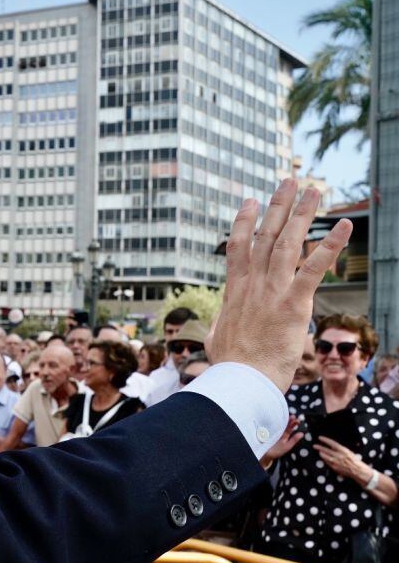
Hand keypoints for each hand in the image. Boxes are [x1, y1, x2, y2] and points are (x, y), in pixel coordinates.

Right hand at [206, 179, 352, 390]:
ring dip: (302, 213)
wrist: (241, 380)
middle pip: (266, 236)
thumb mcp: (218, 339)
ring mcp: (272, 291)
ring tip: (313, 190)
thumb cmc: (230, 366)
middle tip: (288, 181)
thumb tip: (219, 326)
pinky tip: (344, 225)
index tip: (250, 201)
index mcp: (235, 291)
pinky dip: (330, 245)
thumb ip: (223, 324)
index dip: (245, 221)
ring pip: (288, 243)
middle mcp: (253, 284)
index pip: (239, 247)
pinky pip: (314, 268)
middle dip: (278, 206)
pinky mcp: (293, 303)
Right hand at [262, 415, 302, 466]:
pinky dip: (271, 424)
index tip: (297, 420)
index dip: (293, 423)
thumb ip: (294, 440)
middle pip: (284, 424)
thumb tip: (302, 434)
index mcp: (285, 434)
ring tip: (287, 418)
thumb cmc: (277, 451)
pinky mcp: (265, 432)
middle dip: (288, 420)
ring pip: (277, 424)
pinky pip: (269, 427)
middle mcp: (279, 431)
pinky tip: (274, 421)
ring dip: (281, 420)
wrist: (265, 455)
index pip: (290, 427)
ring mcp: (271, 431)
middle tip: (293, 417)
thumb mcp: (287, 445)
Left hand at [314, 436, 371, 482]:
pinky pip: (327, 462)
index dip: (325, 440)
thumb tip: (332, 445)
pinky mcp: (334, 467)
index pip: (332, 443)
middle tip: (314, 445)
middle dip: (319, 447)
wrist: (357, 470)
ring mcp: (336, 462)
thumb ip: (340, 449)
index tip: (320, 437)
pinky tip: (323, 458)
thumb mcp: (348, 452)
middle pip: (326, 450)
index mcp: (343, 450)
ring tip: (318, 451)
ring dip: (321, 453)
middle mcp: (339, 455)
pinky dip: (324, 459)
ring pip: (325, 456)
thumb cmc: (354, 460)